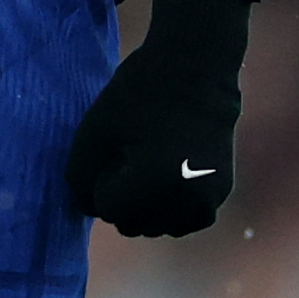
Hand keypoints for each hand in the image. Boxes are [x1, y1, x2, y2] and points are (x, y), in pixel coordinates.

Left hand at [65, 0, 254, 239]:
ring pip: (155, 227)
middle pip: (131, 224)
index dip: (103, 180)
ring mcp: (208, 201)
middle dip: (122, 197)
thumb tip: (91, 212)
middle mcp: (188, 202)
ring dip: (144, 206)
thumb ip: (79, 180)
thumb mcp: (92, 134)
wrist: (197, 71)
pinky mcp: (219, 196)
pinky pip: (181, 221)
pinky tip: (166, 176)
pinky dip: (167, 207)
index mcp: (156, 186)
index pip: (107, 210)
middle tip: (133, 155)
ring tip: (150, 163)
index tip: (117, 151)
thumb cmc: (138, 97)